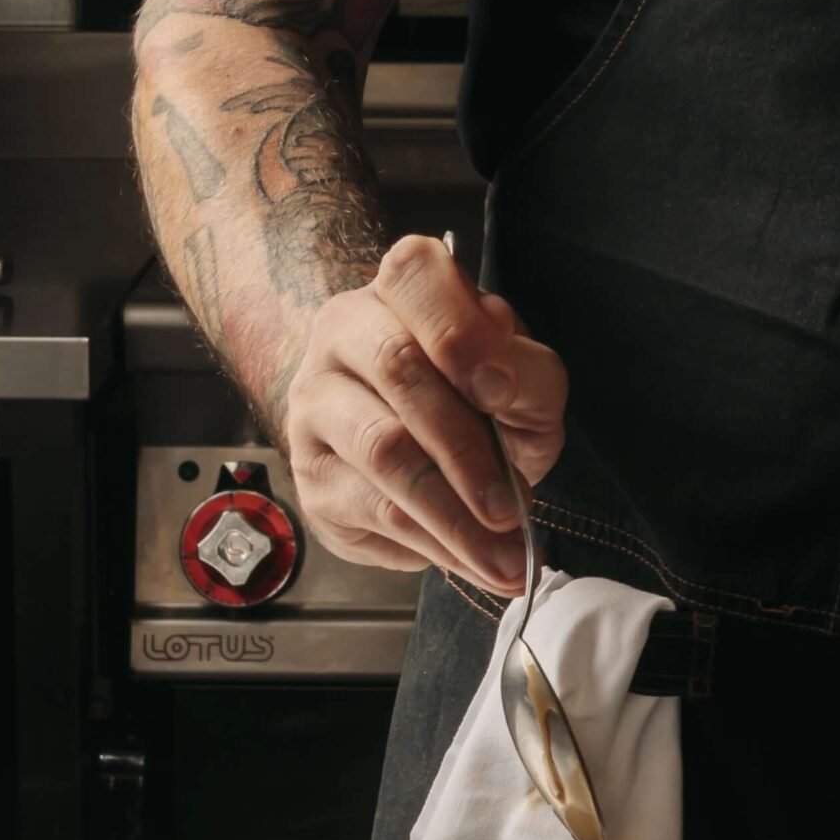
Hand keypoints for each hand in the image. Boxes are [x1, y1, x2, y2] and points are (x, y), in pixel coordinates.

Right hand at [281, 235, 567, 596]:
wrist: (417, 450)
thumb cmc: (478, 402)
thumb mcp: (525, 384)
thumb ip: (527, 376)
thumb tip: (502, 388)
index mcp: (404, 291)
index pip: (415, 276)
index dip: (459, 332)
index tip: (501, 391)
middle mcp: (345, 332)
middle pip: (400, 371)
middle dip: (465, 449)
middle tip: (511, 509)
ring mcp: (317, 402)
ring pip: (382, 451)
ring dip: (452, 516)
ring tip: (504, 558)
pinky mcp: (313, 474)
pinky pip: (374, 510)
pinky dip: (434, 545)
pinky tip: (474, 563)